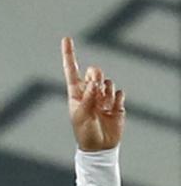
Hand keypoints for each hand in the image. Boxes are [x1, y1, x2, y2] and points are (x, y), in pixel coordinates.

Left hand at [61, 37, 125, 151]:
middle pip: (94, 72)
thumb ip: (88, 97)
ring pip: (107, 82)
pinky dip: (116, 100)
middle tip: (96, 87)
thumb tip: (96, 81)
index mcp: (76, 92)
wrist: (99, 146)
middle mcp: (89, 91)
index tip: (66, 38)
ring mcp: (103, 96)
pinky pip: (118, 92)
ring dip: (105, 93)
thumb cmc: (84, 131)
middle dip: (95, 76)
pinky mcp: (117, 102)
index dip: (69, 54)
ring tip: (102, 107)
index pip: (71, 70)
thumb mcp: (81, 115)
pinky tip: (112, 110)